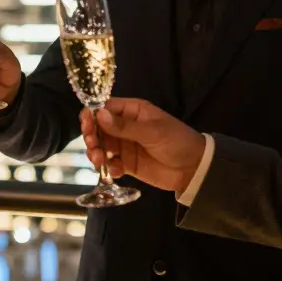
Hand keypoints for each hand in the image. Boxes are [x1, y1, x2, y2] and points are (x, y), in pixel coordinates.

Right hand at [79, 98, 206, 194]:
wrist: (195, 169)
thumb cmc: (177, 141)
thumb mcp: (152, 132)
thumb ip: (125, 126)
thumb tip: (99, 115)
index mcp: (132, 111)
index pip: (105, 108)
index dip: (93, 115)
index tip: (87, 126)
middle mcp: (125, 126)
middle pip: (98, 128)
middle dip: (91, 136)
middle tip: (93, 146)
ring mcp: (125, 145)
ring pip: (101, 146)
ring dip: (96, 153)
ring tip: (99, 161)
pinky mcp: (127, 164)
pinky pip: (110, 164)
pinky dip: (107, 168)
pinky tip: (114, 172)